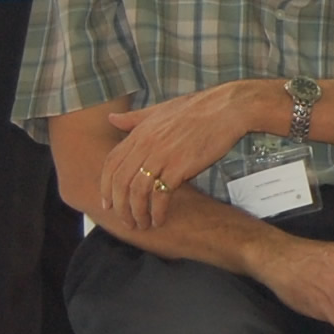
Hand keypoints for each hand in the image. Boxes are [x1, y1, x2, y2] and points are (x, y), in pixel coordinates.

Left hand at [98, 83, 271, 228]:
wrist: (228, 108)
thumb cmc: (198, 109)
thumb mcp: (160, 110)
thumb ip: (134, 118)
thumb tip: (111, 118)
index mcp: (139, 132)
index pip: (111, 163)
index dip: (105, 186)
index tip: (108, 203)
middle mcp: (145, 144)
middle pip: (120, 182)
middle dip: (119, 206)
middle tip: (125, 221)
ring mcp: (161, 156)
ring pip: (136, 192)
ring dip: (136, 213)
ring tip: (142, 225)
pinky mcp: (179, 167)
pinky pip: (160, 195)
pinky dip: (157, 211)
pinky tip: (159, 220)